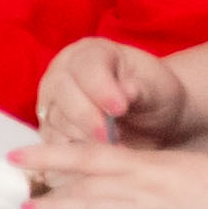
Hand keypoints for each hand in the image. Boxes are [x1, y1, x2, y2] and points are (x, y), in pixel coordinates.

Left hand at [21, 138, 207, 208]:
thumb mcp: (185, 165)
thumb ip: (150, 172)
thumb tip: (124, 179)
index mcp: (148, 163)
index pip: (86, 155)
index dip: (48, 155)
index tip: (19, 156)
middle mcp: (142, 188)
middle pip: (81, 189)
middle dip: (48, 193)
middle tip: (20, 199)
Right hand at [28, 37, 197, 150]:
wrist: (150, 116)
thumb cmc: (155, 95)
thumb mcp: (158, 89)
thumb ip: (142, 89)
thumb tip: (127, 90)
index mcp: (91, 52)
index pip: (86, 66)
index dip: (100, 88)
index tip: (120, 109)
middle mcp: (62, 72)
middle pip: (63, 92)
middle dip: (87, 117)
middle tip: (112, 136)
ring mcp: (52, 100)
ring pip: (56, 119)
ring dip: (83, 137)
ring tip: (113, 147)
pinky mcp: (49, 127)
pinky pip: (53, 142)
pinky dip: (73, 152)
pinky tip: (98, 156)